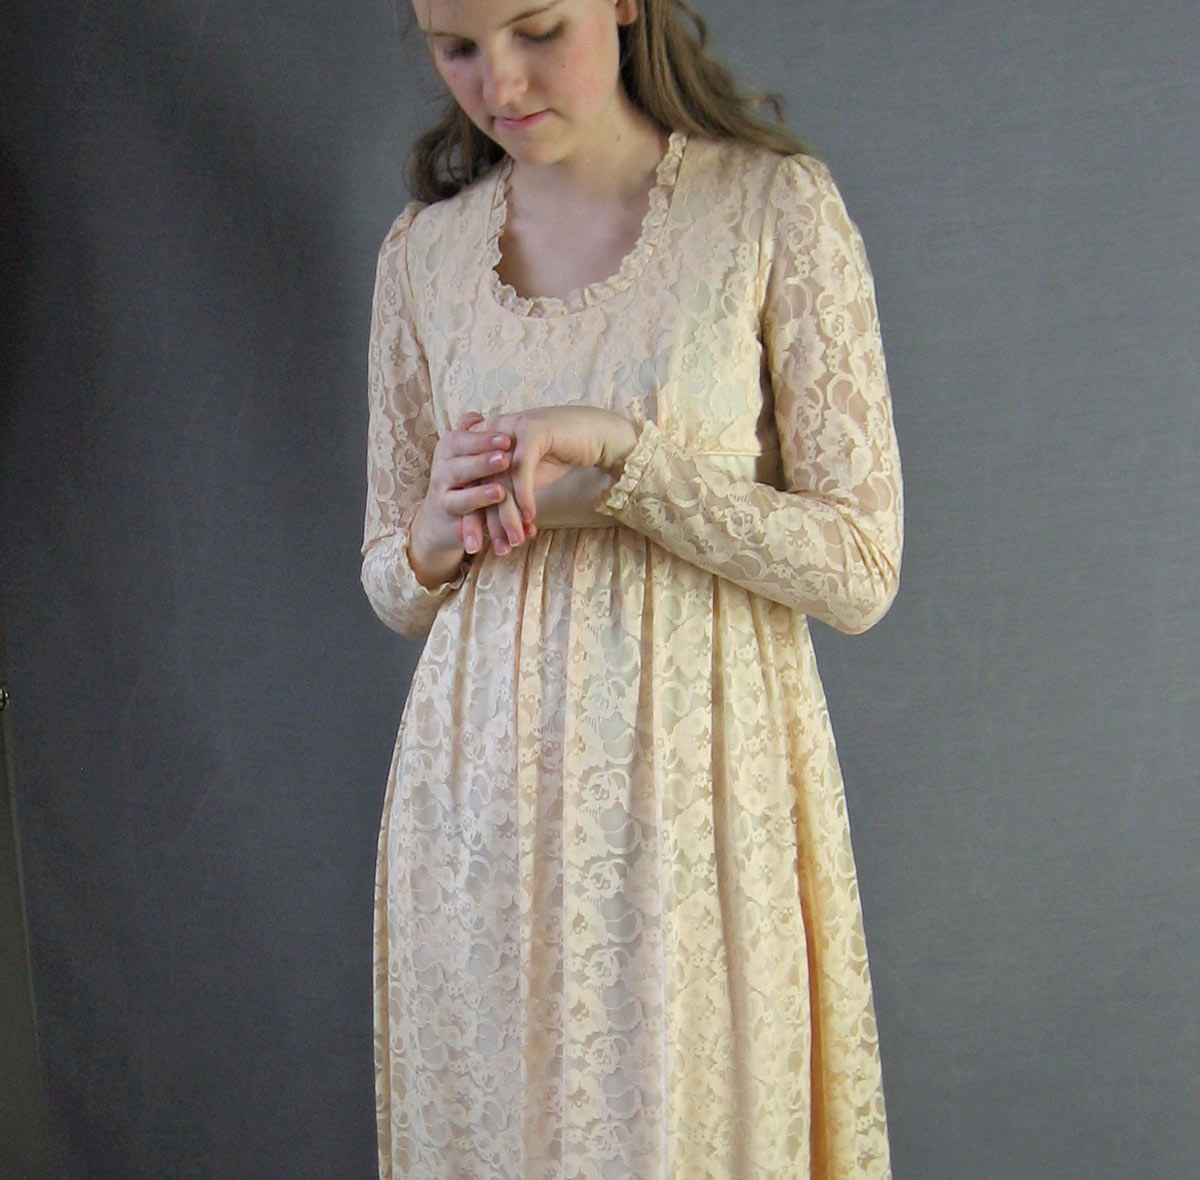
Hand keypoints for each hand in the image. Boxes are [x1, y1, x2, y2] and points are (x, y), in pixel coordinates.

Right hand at [408, 414, 513, 586]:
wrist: (445, 514)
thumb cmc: (466, 475)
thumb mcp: (469, 451)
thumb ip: (475, 434)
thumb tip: (476, 416)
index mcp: (449, 448)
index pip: (463, 440)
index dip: (483, 439)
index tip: (506, 438)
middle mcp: (442, 469)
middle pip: (459, 465)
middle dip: (482, 462)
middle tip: (505, 459)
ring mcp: (444, 495)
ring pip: (460, 494)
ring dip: (480, 494)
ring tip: (501, 491)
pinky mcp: (450, 518)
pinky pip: (465, 521)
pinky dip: (478, 524)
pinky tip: (490, 525)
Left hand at [474, 406, 636, 552]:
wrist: (593, 434)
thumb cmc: (557, 456)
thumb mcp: (525, 479)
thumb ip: (505, 497)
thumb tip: (489, 532)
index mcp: (483, 444)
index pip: (471, 486)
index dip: (471, 518)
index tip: (473, 547)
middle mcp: (491, 434)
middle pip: (479, 484)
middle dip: (483, 521)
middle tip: (486, 549)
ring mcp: (510, 429)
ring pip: (501, 480)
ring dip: (507, 515)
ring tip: (514, 541)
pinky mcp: (532, 430)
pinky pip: (521, 468)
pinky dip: (524, 495)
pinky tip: (529, 517)